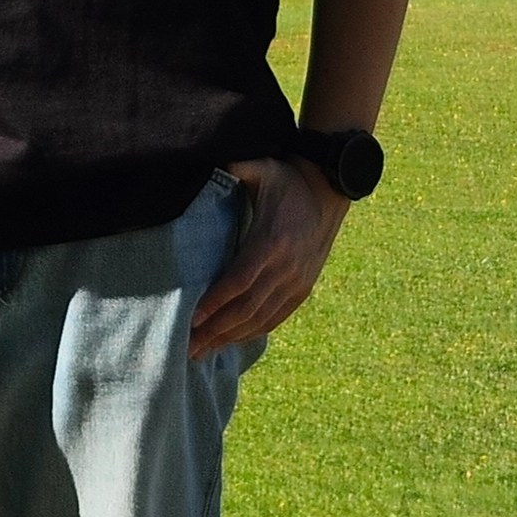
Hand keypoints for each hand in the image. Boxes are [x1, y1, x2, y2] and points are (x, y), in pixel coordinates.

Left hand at [189, 156, 345, 357]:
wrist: (328, 193)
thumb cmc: (288, 180)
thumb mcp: (265, 168)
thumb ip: (240, 168)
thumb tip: (218, 164)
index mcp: (272, 242)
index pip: (240, 280)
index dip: (216, 301)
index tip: (193, 317)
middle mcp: (287, 268)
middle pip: (247, 308)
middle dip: (216, 330)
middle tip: (188, 346)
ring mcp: (297, 282)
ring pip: (261, 318)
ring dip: (231, 338)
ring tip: (202, 352)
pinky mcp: (303, 290)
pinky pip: (276, 318)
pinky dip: (252, 332)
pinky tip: (231, 341)